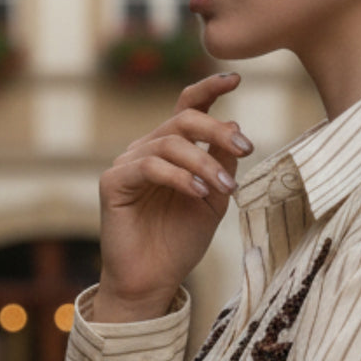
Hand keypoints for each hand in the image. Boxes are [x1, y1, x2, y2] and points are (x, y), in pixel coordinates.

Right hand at [95, 72, 252, 323]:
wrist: (152, 282)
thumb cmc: (180, 243)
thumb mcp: (213, 200)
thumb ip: (222, 163)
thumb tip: (234, 123)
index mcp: (172, 151)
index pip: (188, 108)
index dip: (209, 88)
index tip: (236, 79)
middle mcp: (148, 150)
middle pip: (183, 120)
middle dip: (217, 131)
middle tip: (246, 149)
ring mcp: (128, 163)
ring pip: (170, 144)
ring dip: (205, 163)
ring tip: (226, 187)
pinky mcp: (114, 182)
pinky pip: (150, 166)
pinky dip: (180, 177)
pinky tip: (199, 193)